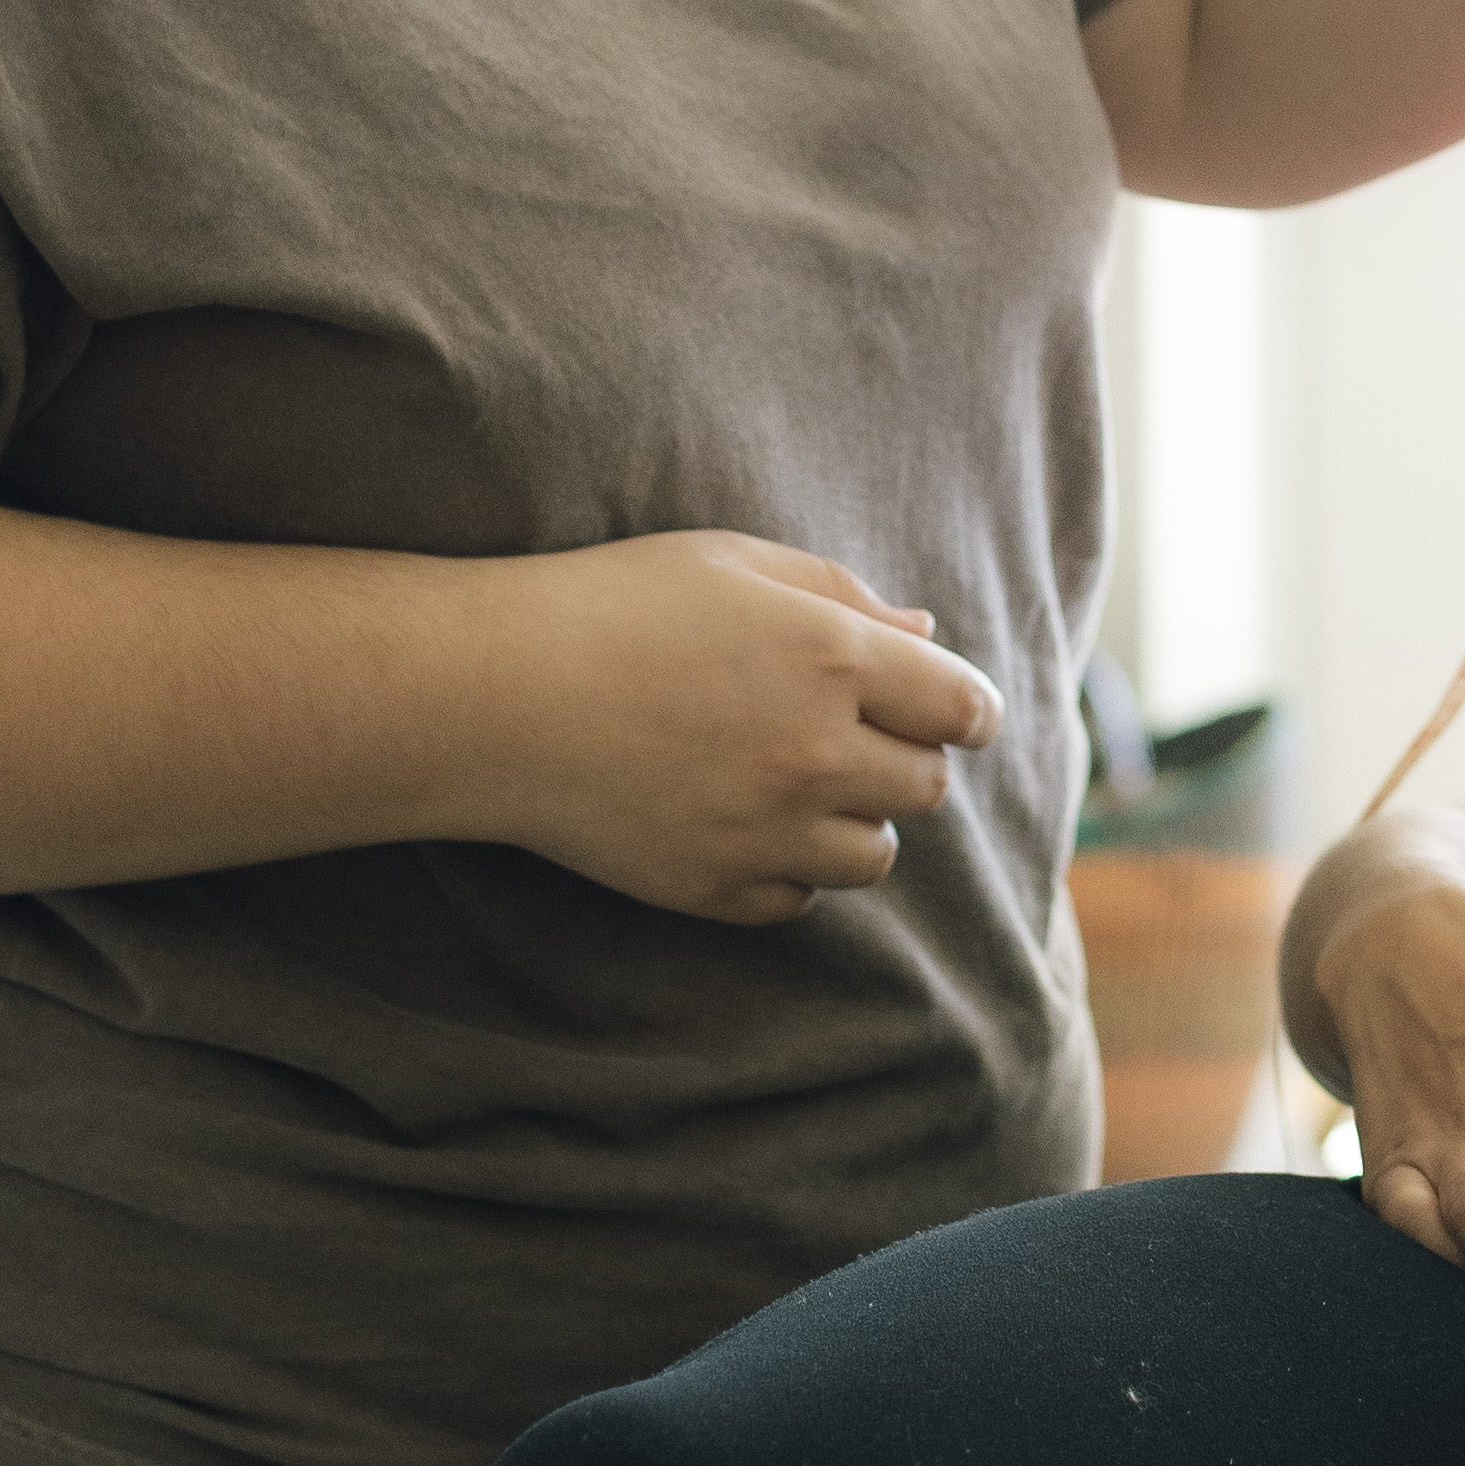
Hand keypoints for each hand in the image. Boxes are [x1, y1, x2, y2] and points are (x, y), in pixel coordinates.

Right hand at [474, 529, 1003, 926]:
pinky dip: (790, 871)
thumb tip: (924, 636)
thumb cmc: (613, 604)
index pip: (962, 707)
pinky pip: (796, 902)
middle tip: (860, 734)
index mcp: (833, 659)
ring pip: (872, 857)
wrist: (496, 696)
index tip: (955, 710)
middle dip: (909, 759)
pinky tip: (748, 825)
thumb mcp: (734, 563)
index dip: (968, 708)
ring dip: (857, 822)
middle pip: (926, 787)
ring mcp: (765, 833)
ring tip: (803, 784)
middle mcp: (815, 754)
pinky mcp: (713, 890)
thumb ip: (843, 597)